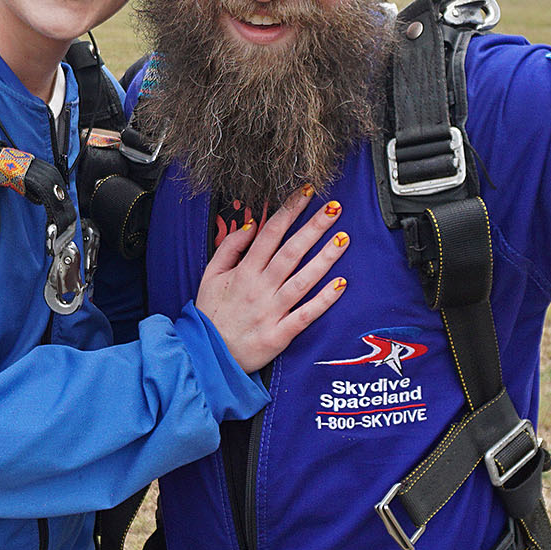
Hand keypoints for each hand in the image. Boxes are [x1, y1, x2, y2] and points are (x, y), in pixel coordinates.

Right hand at [196, 189, 348, 371]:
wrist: (206, 356)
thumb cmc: (210, 314)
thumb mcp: (210, 275)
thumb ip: (230, 248)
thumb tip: (252, 225)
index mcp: (244, 272)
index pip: (270, 234)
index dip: (289, 211)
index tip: (306, 193)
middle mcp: (259, 288)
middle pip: (291, 252)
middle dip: (313, 227)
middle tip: (334, 207)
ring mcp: (271, 311)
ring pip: (302, 280)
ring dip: (325, 258)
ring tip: (344, 237)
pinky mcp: (280, 334)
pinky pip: (306, 315)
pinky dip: (324, 300)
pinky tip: (341, 284)